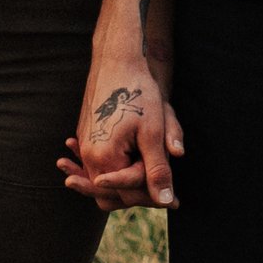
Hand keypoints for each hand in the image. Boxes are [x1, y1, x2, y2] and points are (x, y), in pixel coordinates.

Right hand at [61, 36, 185, 207]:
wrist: (116, 61)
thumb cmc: (137, 93)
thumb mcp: (152, 133)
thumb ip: (157, 170)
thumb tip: (166, 201)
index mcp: (104, 158)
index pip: (130, 192)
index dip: (156, 198)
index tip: (178, 201)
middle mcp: (89, 155)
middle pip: (112, 193)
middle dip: (138, 195)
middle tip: (165, 193)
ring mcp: (84, 146)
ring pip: (104, 180)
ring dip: (125, 184)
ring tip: (149, 187)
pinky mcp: (85, 136)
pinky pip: (95, 165)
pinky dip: (111, 172)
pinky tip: (128, 172)